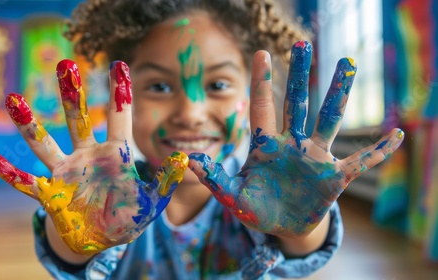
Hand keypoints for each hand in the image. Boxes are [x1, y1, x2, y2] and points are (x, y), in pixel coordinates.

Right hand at [0, 60, 187, 254]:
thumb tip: (183, 159)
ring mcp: (66, 172)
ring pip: (46, 144)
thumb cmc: (129, 215)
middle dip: (72, 95)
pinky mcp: (51, 193)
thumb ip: (165, 181)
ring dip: (30, 125)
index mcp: (116, 154)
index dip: (120, 93)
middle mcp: (88, 155)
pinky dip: (12, 175)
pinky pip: (28, 183)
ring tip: (14, 99)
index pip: (119, 117)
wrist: (103, 237)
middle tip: (66, 65)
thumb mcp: (152, 201)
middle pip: (79, 120)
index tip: (119, 64)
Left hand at [189, 41, 403, 236]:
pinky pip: (360, 161)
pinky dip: (378, 150)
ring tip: (348, 65)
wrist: (282, 227)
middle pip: (297, 103)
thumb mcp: (233, 196)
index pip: (263, 107)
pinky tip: (397, 135)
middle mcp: (292, 144)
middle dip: (299, 75)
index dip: (261, 82)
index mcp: (266, 146)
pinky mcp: (334, 177)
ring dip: (338, 95)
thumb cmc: (257, 209)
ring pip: (329, 120)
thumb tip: (186, 159)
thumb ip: (214, 178)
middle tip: (301, 44)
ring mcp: (315, 158)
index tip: (260, 53)